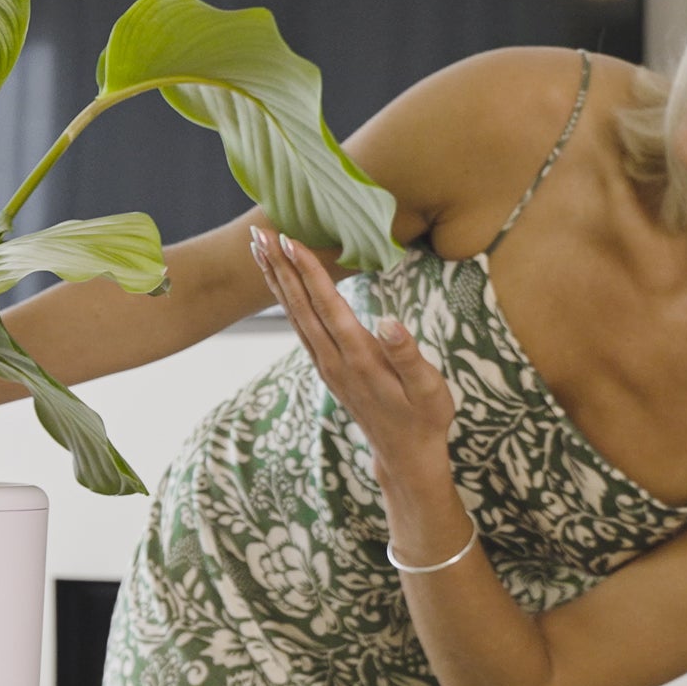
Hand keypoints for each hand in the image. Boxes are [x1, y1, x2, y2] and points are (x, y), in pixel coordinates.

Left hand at [251, 226, 455, 477]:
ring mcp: (325, 364)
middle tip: (258, 232)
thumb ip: (408, 356)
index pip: (328, 305)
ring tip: (258, 249)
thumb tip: (389, 322)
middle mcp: (333, 359)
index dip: (308, 272)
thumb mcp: (428, 388)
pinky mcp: (325, 367)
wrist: (404, 453)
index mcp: (359, 357)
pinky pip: (299, 325)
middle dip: (279, 267)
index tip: (289, 240)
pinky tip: (279, 282)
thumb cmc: (424, 416)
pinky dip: (285, 299)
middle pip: (300, 306)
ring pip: (293, 314)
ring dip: (275, 280)